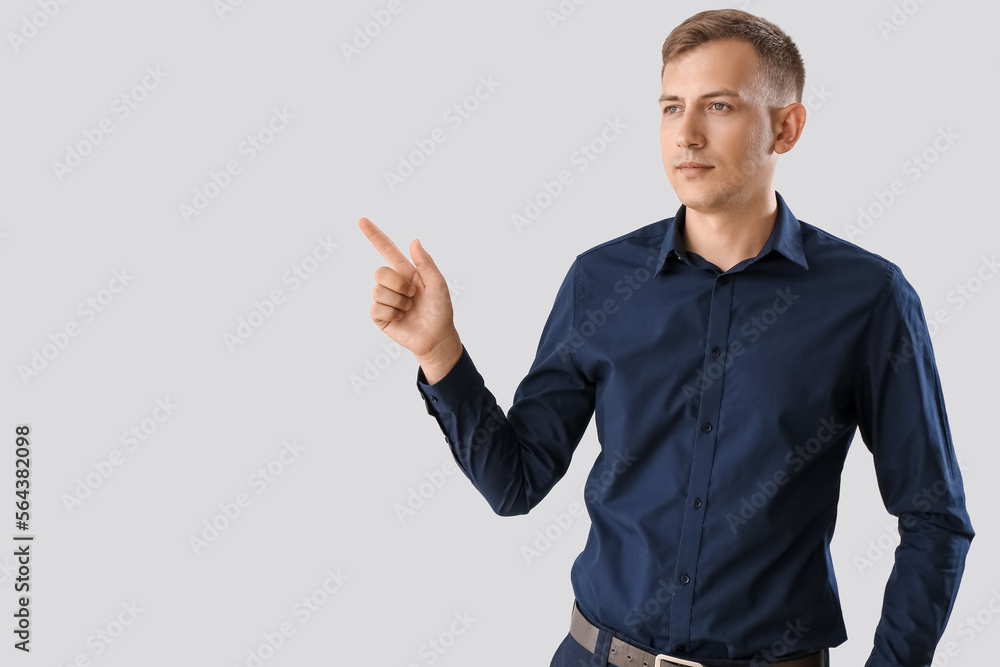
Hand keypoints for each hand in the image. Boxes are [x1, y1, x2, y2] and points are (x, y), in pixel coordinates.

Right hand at [358, 217, 461, 380]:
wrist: (437, 337)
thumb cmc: (440, 310)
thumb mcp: (438, 284)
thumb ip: (426, 263)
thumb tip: (414, 241)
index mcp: (406, 271)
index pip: (387, 249)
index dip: (374, 235)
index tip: (361, 220)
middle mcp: (393, 283)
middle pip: (380, 271)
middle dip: (398, 284)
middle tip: (413, 296)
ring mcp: (384, 299)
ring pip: (378, 290)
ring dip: (398, 301)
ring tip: (409, 309)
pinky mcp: (379, 316)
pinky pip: (376, 308)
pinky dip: (392, 313)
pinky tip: (401, 318)